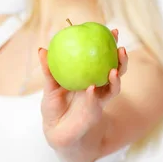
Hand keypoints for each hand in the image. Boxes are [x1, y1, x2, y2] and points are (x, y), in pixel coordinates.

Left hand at [37, 29, 128, 147]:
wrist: (57, 131)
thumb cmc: (54, 107)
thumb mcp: (50, 86)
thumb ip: (48, 70)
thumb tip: (42, 49)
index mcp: (88, 76)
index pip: (101, 57)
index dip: (108, 44)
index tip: (109, 30)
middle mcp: (98, 85)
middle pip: (115, 68)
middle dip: (121, 58)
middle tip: (120, 46)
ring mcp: (99, 98)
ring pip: (114, 86)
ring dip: (116, 78)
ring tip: (114, 70)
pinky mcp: (95, 111)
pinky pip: (97, 102)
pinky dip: (94, 94)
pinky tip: (92, 88)